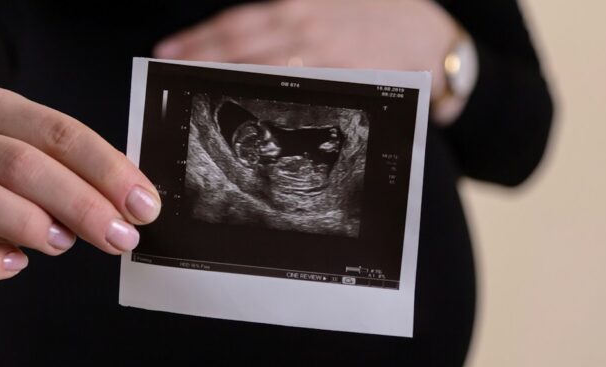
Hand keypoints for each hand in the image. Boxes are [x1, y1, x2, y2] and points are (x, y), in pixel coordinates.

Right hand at [0, 85, 160, 292]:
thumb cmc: (5, 178)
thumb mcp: (44, 161)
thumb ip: (82, 175)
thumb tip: (137, 206)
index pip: (58, 132)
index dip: (107, 170)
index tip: (144, 206)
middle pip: (18, 162)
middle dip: (78, 203)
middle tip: (119, 237)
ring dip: (24, 221)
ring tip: (62, 244)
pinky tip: (14, 265)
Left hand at [154, 0, 458, 98]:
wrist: (437, 41)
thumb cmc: (381, 18)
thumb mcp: (335, 5)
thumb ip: (295, 17)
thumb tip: (246, 34)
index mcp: (301, 5)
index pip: (239, 22)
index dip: (200, 38)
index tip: (168, 51)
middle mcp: (309, 26)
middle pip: (242, 47)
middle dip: (201, 63)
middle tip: (170, 80)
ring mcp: (327, 56)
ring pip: (265, 73)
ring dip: (227, 87)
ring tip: (198, 102)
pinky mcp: (345, 83)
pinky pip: (300, 98)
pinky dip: (271, 106)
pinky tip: (250, 117)